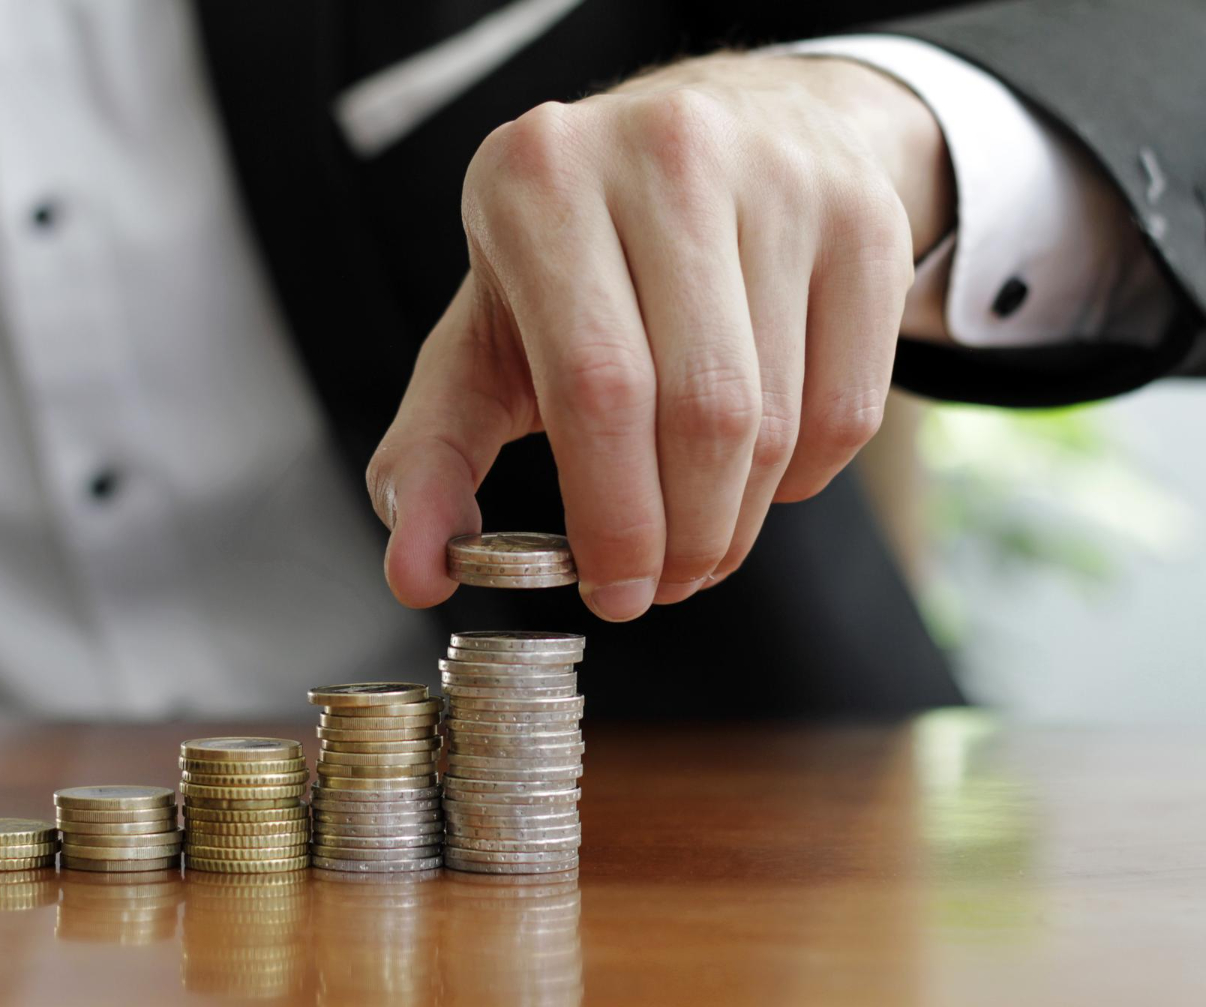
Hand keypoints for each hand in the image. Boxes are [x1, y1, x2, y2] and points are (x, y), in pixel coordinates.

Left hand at [366, 52, 953, 620]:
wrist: (725, 142)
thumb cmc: (585, 264)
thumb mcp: (484, 339)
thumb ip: (433, 455)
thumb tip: (415, 575)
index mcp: (540, 180)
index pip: (597, 386)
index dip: (613, 516)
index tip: (613, 591)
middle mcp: (665, 155)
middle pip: (701, 411)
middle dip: (684, 537)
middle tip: (664, 584)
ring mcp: (781, 177)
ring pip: (777, 420)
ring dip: (739, 521)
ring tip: (701, 538)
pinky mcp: (866, 217)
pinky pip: (853, 405)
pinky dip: (803, 479)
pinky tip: (761, 472)